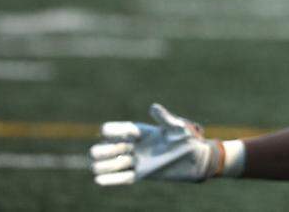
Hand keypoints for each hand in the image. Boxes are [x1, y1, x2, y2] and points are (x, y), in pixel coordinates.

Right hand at [90, 103, 218, 185]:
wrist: (194, 158)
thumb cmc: (187, 138)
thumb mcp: (177, 127)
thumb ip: (165, 118)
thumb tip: (153, 107)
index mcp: (143, 131)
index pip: (124, 129)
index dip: (114, 130)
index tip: (104, 130)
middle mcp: (137, 145)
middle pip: (116, 147)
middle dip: (105, 149)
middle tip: (96, 152)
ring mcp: (138, 160)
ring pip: (116, 163)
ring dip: (105, 165)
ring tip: (94, 166)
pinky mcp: (142, 174)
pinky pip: (124, 177)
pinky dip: (112, 180)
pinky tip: (98, 180)